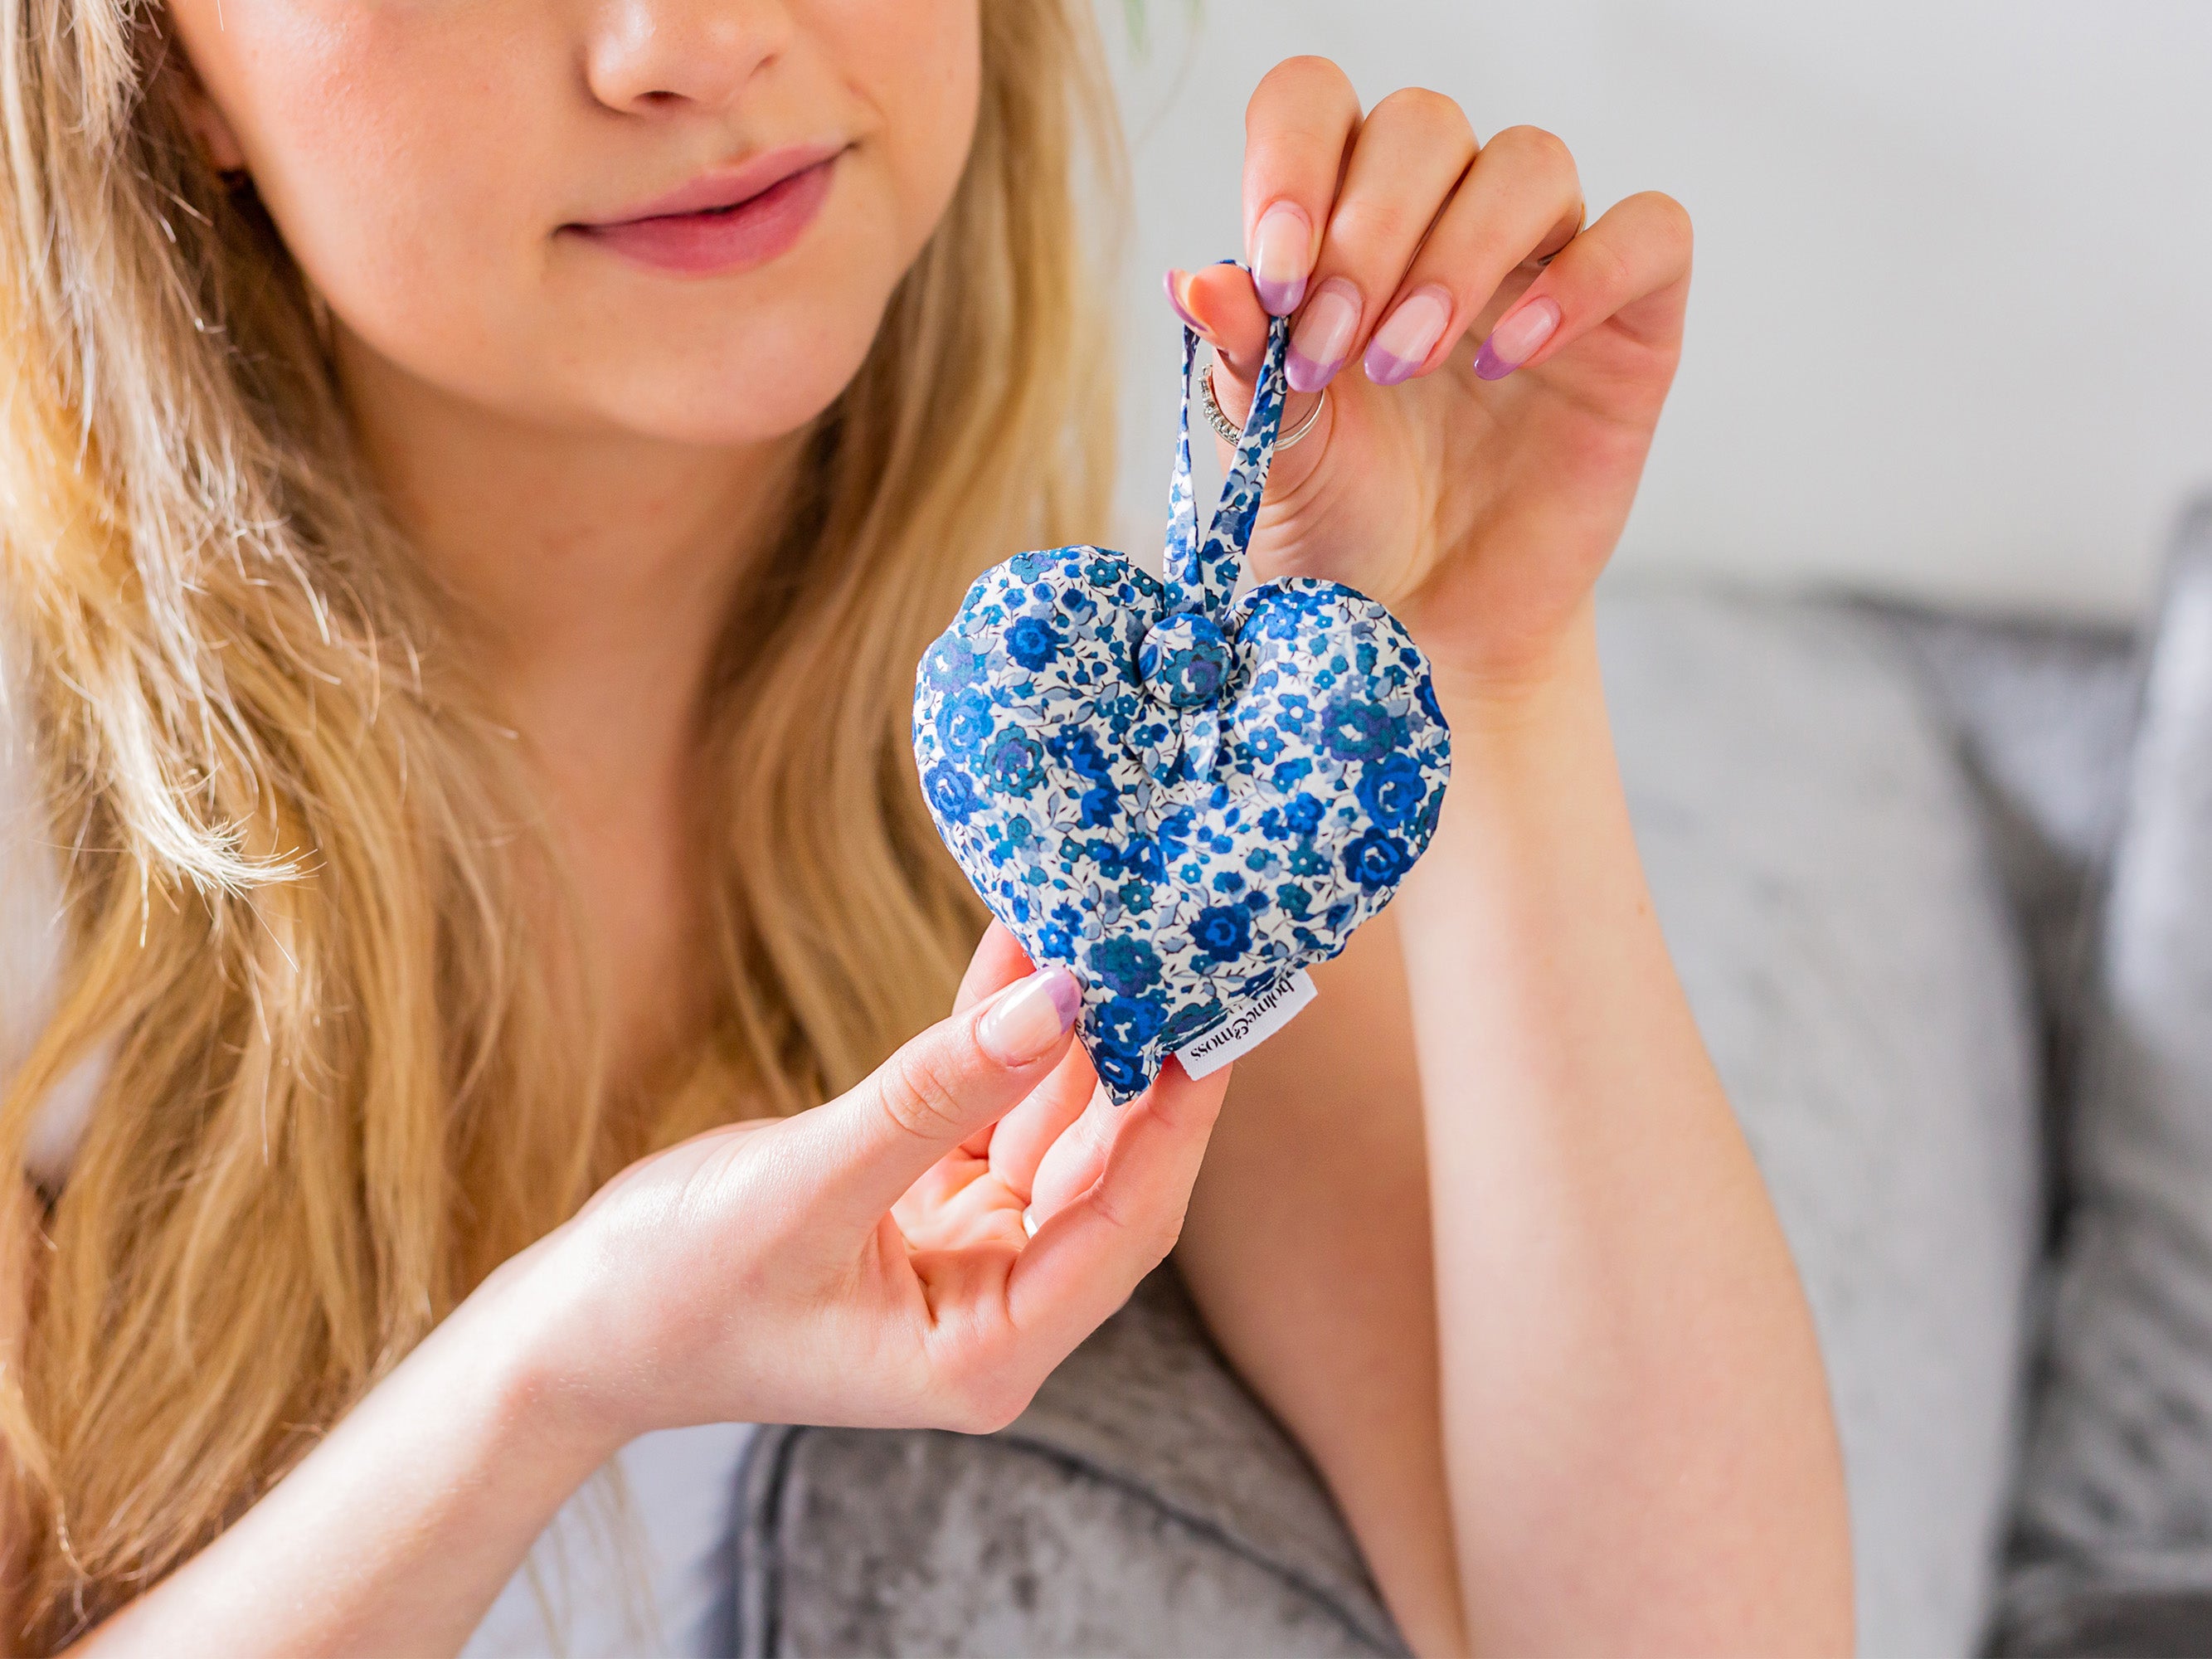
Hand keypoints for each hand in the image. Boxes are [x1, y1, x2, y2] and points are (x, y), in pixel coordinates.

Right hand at [527, 933, 1227, 1441]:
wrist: (576, 1327)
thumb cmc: (676, 1289)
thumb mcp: (810, 1186)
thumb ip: (937, 1093)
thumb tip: (1059, 1001)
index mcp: (989, 1352)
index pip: (1124, 1226)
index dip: (1175, 1121)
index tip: (1211, 1019)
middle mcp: (997, 1308)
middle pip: (1105, 1175)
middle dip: (1138, 1065)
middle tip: (1179, 953)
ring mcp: (965, 1254)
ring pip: (1050, 1129)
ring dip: (1069, 1032)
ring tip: (1106, 924)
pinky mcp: (926, 1203)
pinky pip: (987, 1105)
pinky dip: (1000, 1033)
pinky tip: (1023, 948)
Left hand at [1166, 58, 1692, 699]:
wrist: (1425, 629)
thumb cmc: (1344, 527)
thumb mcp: (1272, 453)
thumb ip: (1240, 364)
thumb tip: (1197, 283)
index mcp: (1341, 227)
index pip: (1319, 108)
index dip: (1295, 161)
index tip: (1278, 274)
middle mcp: (1443, 223)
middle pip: (1424, 123)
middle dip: (1372, 227)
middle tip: (1336, 347)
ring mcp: (1543, 264)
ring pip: (1529, 161)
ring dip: (1459, 252)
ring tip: (1406, 361)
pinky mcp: (1631, 322)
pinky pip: (1647, 234)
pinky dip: (1582, 279)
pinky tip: (1509, 356)